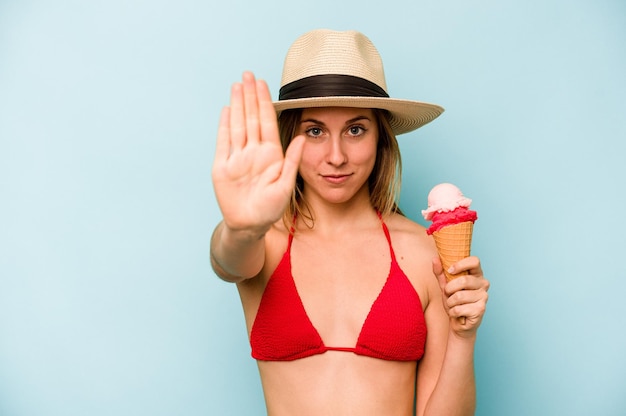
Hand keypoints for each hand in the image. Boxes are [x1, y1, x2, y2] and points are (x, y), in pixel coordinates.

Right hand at [212, 72, 304, 233]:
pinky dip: (225, 125)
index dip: (265, 102)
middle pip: (252, 118)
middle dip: (250, 96)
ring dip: (238, 105)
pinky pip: (223, 142)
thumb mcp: (285, 185)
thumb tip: (302, 136)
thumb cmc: (270, 208)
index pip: (267, 121)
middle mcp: (254, 151)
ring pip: (238, 125)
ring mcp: (237, 157)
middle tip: (248, 74)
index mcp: (271, 154)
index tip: (263, 83)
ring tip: (237, 85)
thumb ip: (292, 160)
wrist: (249, 225)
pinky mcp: (223, 166)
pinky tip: (227, 109)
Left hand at [432, 256, 489, 335]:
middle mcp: (483, 284)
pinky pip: (459, 308)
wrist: (460, 324)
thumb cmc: (454, 302)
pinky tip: (456, 313)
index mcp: (477, 274)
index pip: (475, 261)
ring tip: (452, 305)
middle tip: (448, 294)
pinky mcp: (481, 309)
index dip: (461, 264)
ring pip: (459, 296)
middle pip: (464, 280)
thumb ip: (440, 273)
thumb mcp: (445, 286)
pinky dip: (452, 312)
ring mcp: (484, 297)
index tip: (450, 270)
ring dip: (450, 302)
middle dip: (449, 289)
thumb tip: (435, 259)